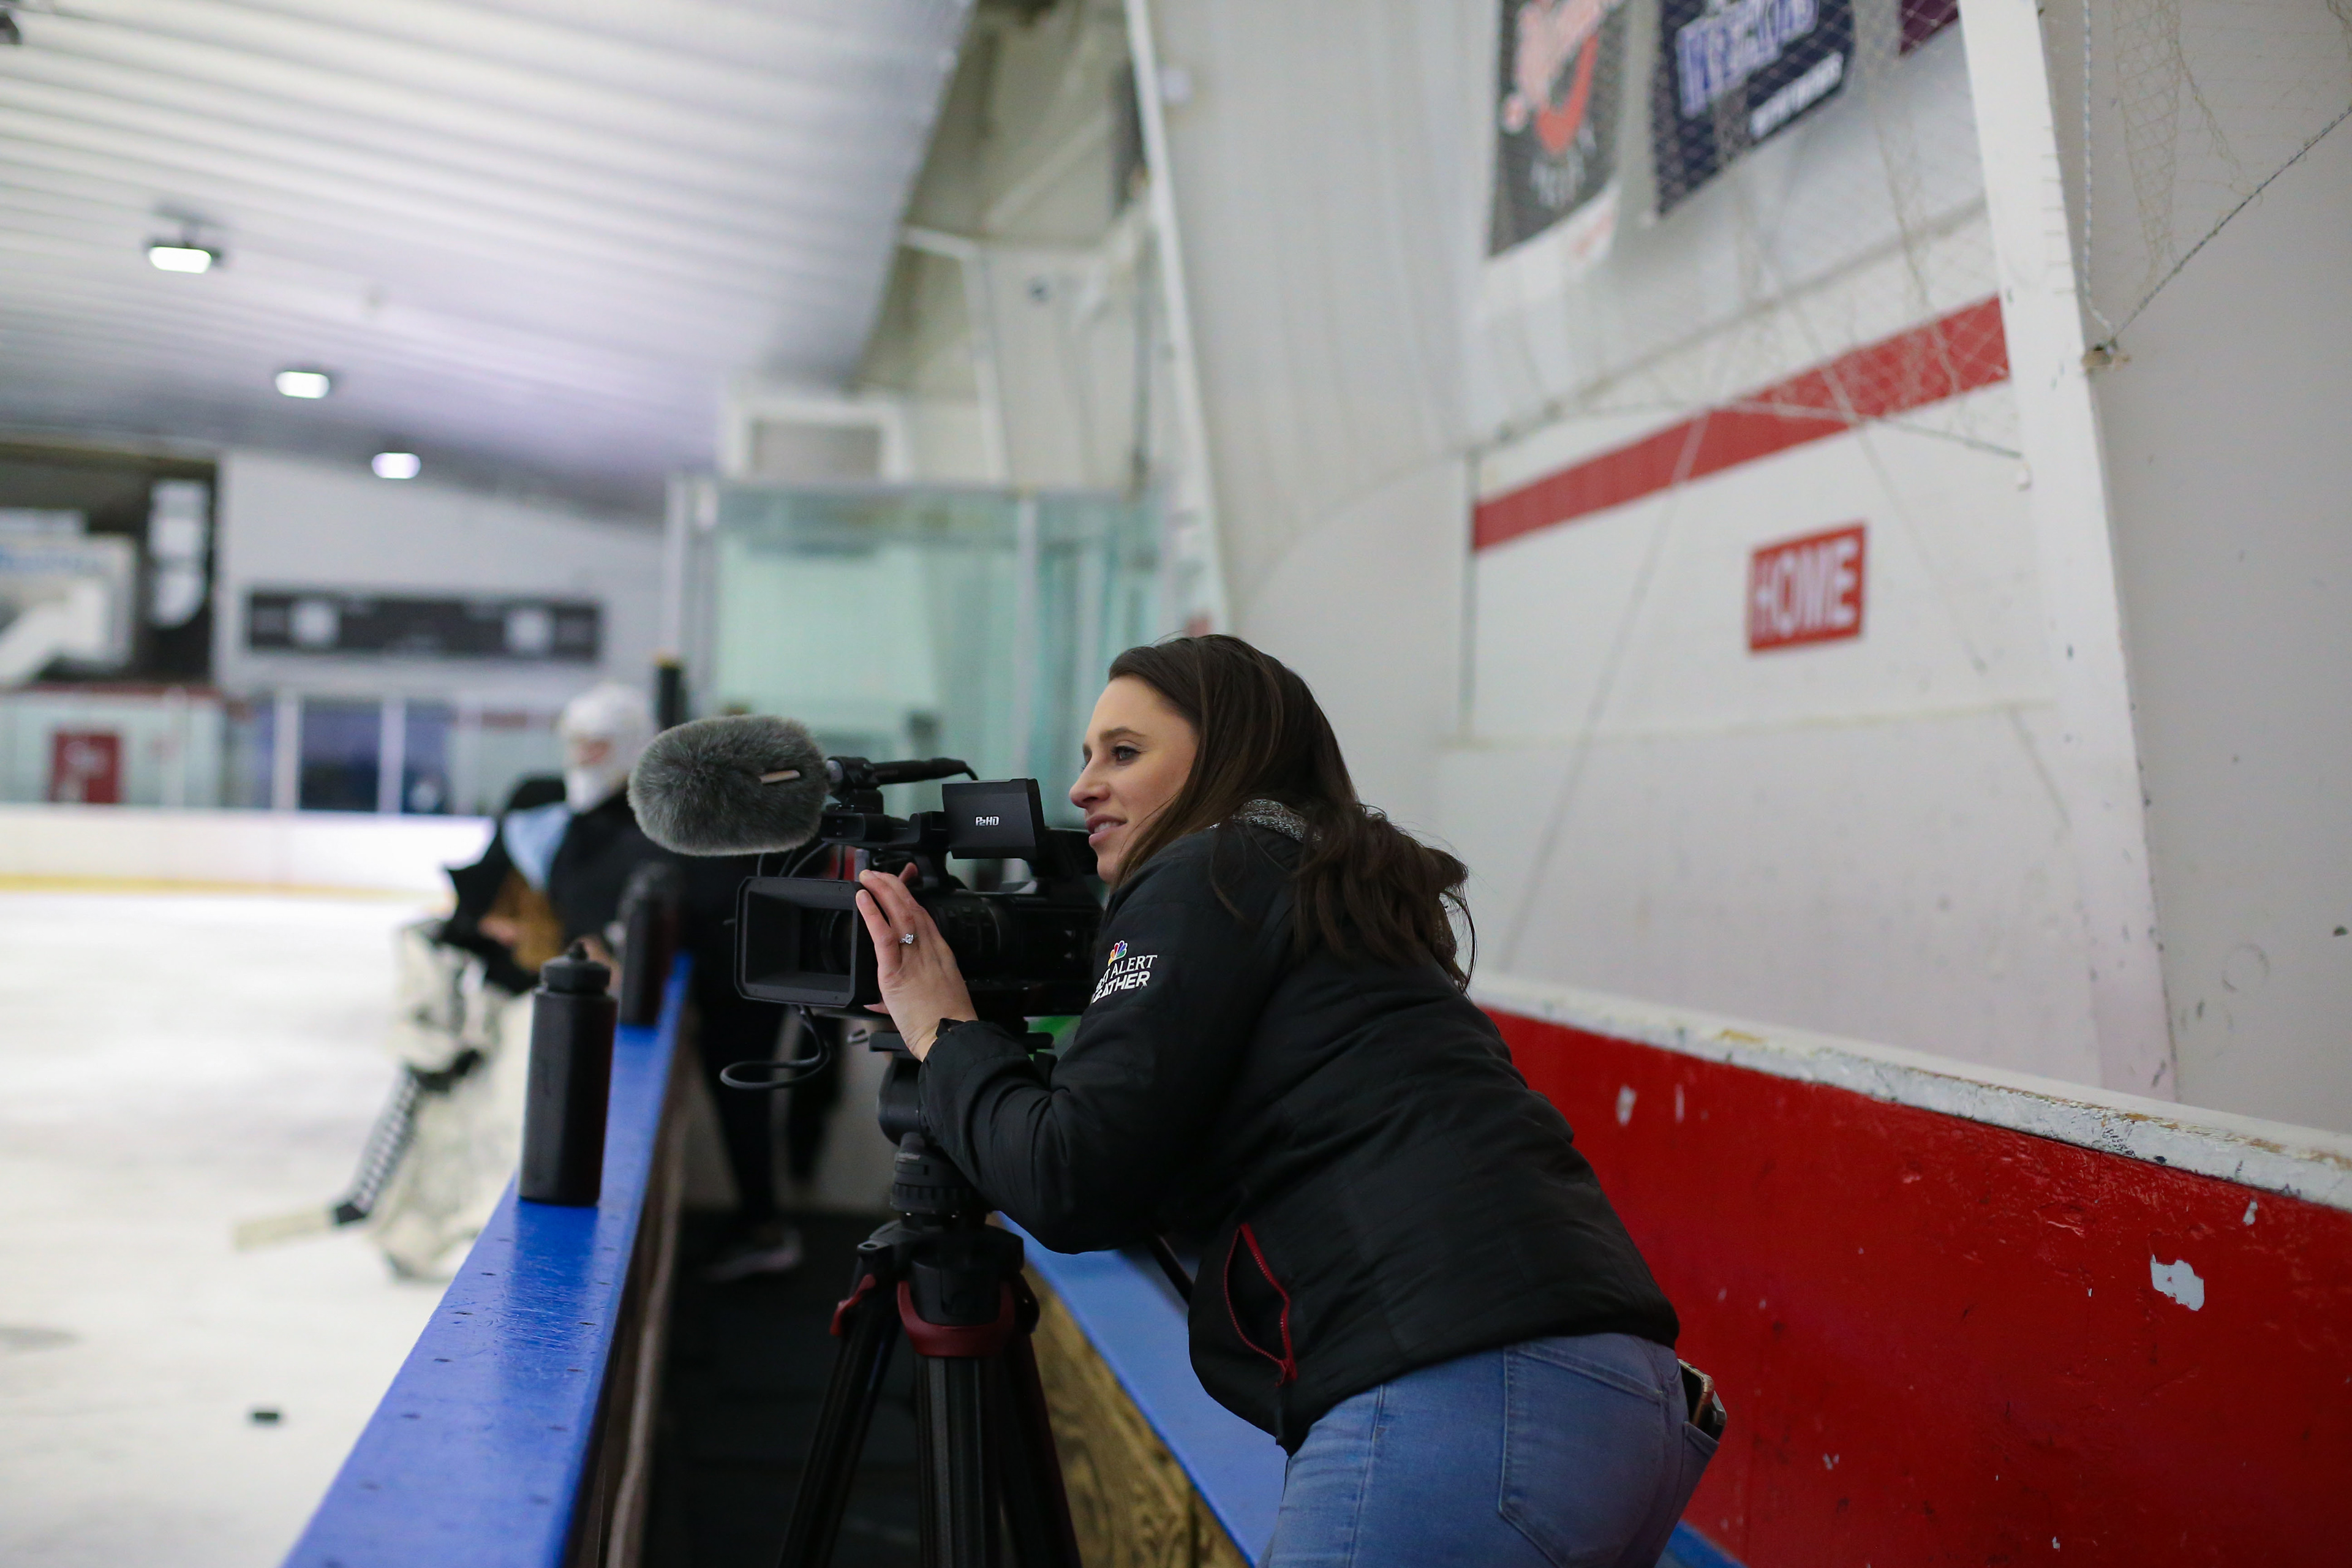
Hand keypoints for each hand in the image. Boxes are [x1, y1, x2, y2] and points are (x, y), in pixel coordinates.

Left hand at [855, 865, 975, 1059]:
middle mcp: (930, 950)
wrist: (951, 1037)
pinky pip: (883, 935)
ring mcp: (914, 958)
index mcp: (940, 956)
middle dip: (895, 886)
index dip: (910, 897)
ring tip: (869, 877)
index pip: (924, 917)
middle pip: (912, 908)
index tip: (900, 885)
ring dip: (883, 891)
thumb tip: (876, 1003)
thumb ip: (897, 999)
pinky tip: (864, 899)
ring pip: (899, 914)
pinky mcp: (897, 971)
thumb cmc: (945, 1026)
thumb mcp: (928, 1004)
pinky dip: (872, 914)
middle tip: (879, 874)